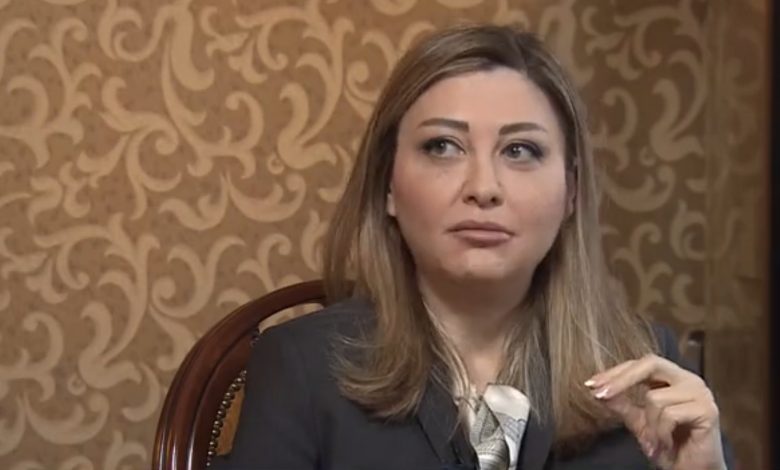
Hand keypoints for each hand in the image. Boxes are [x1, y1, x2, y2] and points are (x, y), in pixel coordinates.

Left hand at [585, 354, 726, 469]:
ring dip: (648, 426)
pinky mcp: (708, 411)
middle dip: (621, 379)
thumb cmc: (669, 446)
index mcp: (673, 378)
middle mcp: (689, 380)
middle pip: (650, 363)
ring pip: (655, 398)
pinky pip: (669, 415)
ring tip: (653, 442)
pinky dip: (661, 434)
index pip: (641, 364)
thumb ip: (622, 404)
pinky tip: (665, 445)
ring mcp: (700, 394)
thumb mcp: (639, 422)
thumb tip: (597, 390)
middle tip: (600, 394)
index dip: (615, 372)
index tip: (591, 385)